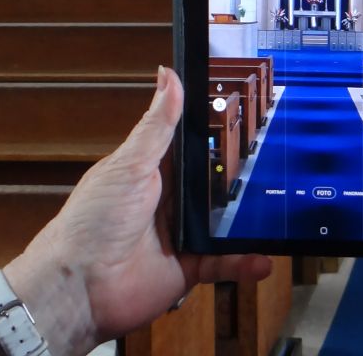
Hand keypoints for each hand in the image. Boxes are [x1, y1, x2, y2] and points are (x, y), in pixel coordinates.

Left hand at [6, 66, 271, 353]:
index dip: (219, 131)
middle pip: (215, 183)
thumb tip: (168, 74)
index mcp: (154, 170)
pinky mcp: (188, 268)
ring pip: (225, 222)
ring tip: (281, 211)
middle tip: (283, 164)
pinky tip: (265, 259)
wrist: (79, 288)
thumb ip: (156, 125)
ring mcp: (182, 235)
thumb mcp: (129, 165)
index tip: (254, 113)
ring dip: (248, 220)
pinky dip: (243, 262)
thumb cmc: (93, 221)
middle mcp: (170, 201)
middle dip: (243, 177)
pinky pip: (223, 262)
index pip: (192, 144)